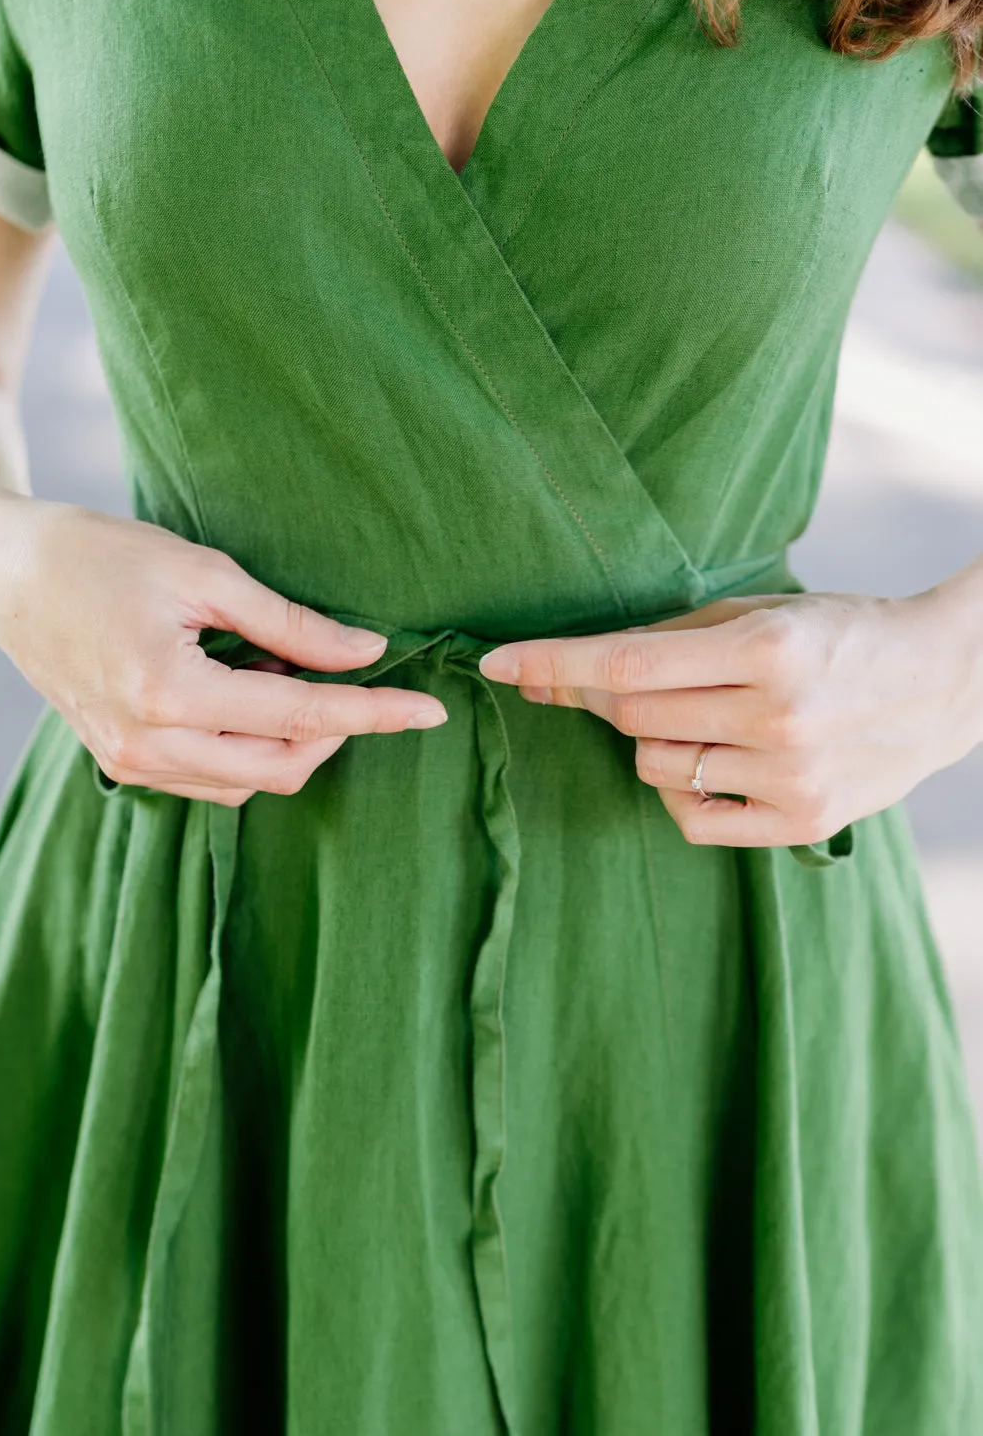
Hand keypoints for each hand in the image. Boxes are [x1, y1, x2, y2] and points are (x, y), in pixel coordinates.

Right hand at [0, 493, 446, 804]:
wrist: (6, 572)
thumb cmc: (100, 554)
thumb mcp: (204, 573)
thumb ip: (291, 624)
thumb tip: (367, 653)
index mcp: (170, 692)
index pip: (300, 717)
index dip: (373, 714)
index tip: (430, 712)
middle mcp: (149, 745)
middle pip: (281, 769)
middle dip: (334, 733)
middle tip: (352, 678)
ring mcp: (132, 764)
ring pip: (248, 783)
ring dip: (289, 740)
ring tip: (280, 669)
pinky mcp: (123, 764)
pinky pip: (211, 781)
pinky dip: (249, 748)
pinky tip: (248, 693)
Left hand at [478, 584, 982, 847]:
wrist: (945, 683)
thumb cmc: (842, 636)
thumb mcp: (766, 612)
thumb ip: (679, 637)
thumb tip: (580, 666)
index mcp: (768, 650)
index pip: (629, 663)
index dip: (554, 664)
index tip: (496, 663)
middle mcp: (778, 717)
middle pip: (633, 718)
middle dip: (595, 698)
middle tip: (590, 683)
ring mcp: (791, 778)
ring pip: (655, 769)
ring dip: (649, 741)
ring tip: (698, 718)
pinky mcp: (802, 823)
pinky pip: (693, 821)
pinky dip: (680, 792)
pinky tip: (710, 763)